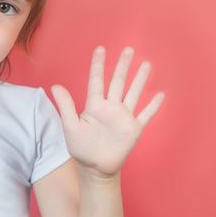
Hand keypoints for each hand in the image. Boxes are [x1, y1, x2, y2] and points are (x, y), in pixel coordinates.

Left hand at [50, 46, 164, 178]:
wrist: (95, 168)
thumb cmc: (80, 147)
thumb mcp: (70, 126)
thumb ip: (65, 106)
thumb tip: (55, 86)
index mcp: (94, 105)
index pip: (96, 80)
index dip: (98, 65)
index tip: (100, 49)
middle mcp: (110, 107)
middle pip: (118, 82)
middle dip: (123, 65)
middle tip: (128, 49)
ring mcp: (123, 116)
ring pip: (133, 93)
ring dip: (140, 79)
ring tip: (146, 64)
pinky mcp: (133, 128)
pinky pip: (145, 114)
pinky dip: (153, 105)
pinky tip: (161, 94)